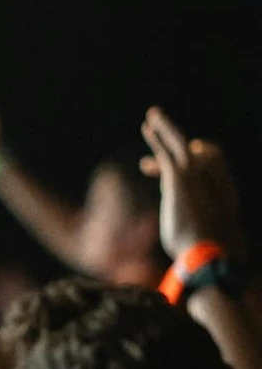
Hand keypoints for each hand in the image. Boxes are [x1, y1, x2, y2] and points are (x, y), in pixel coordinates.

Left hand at [140, 107, 244, 260]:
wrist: (208, 250)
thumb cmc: (201, 253)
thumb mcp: (195, 237)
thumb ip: (190, 228)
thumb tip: (181, 244)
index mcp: (219, 193)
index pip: (200, 169)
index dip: (175, 166)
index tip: (147, 167)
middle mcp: (212, 178)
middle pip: (195, 151)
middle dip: (175, 140)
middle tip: (155, 131)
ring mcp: (196, 175)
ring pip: (181, 143)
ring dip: (166, 128)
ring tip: (151, 116)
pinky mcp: (180, 175)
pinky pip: (168, 149)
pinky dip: (158, 136)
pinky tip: (147, 127)